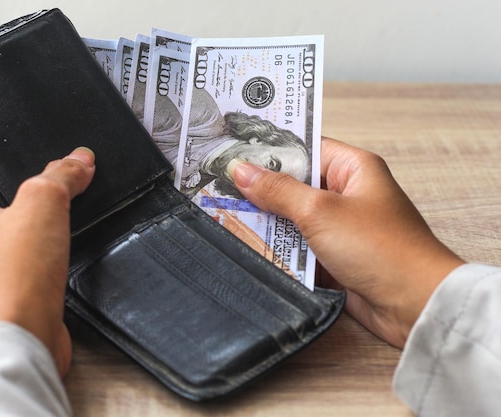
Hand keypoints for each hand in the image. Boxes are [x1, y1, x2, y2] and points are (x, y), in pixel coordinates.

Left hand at [0, 147, 95, 375]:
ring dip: (34, 228)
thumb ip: (61, 175)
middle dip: (22, 194)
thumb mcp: (43, 203)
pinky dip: (41, 257)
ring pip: (9, 238)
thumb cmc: (16, 274)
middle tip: (51, 182)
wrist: (22, 337)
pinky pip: (24, 266)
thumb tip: (79, 159)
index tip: (15, 153)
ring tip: (62, 216)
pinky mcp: (8, 294)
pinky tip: (63, 253)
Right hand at [227, 137, 463, 347]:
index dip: (270, 150)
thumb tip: (242, 170)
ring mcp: (338, 227)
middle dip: (261, 189)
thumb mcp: (320, 211)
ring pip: (291, 218)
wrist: (413, 304)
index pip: (305, 147)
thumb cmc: (381, 248)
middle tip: (220, 186)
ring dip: (266, 221)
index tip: (234, 151)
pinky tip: (247, 245)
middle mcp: (346, 194)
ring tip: (225, 214)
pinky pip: (296, 246)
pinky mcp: (332, 257)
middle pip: (294, 184)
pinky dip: (277, 248)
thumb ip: (278, 191)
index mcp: (353, 169)